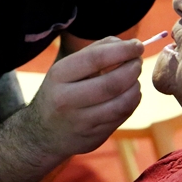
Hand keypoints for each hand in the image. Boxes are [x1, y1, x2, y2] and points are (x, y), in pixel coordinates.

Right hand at [27, 37, 143, 156]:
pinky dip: (132, 101)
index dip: (122, 50)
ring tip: (134, 79)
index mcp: (59, 75)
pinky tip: (130, 94)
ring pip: (121, 103)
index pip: (95, 59)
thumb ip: (95, 51)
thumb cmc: (61, 91)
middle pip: (111, 83)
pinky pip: (121, 116)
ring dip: (135, 87)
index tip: (138, 45)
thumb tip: (126, 44)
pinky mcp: (93, 137)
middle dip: (132, 69)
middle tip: (138, 62)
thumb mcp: (67, 68)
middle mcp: (66, 99)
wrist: (43, 133)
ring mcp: (80, 122)